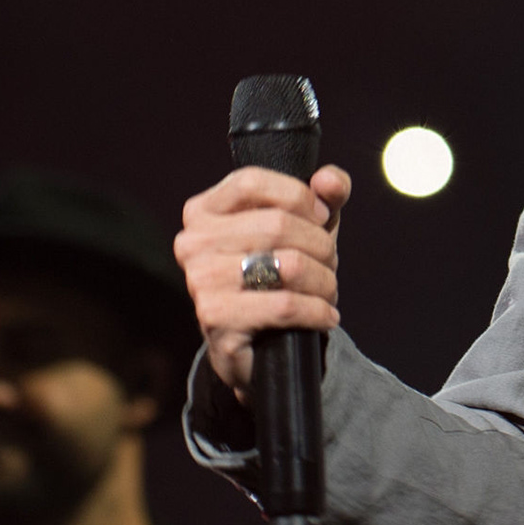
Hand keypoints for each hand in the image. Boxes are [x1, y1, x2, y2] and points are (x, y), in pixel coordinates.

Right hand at [175, 165, 350, 394]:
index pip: (252, 182)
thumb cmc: (280, 274)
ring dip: (324, 281)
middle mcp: (193, 242)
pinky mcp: (217, 318)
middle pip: (277, 224)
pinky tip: (325, 315)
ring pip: (288, 265)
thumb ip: (325, 196)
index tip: (320, 217)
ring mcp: (200, 281)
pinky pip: (286, 305)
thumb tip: (328, 181)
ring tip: (326, 290)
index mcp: (205, 211)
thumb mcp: (306, 227)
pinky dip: (318, 310)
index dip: (298, 196)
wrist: (260, 343)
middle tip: (330, 263)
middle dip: (321, 245)